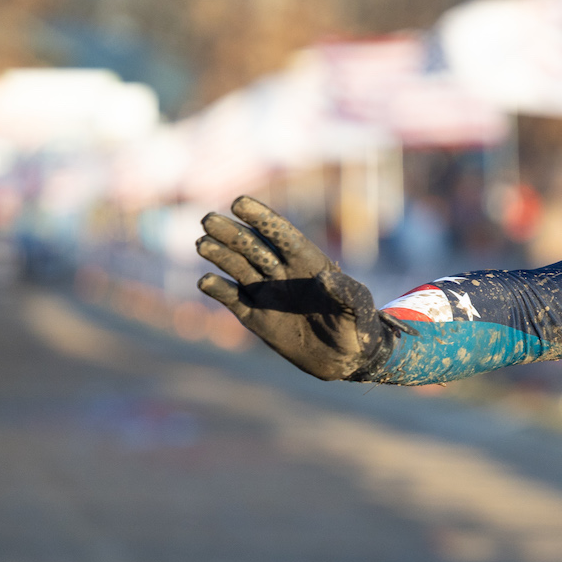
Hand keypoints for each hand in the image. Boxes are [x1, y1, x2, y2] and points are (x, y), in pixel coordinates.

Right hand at [195, 196, 399, 380]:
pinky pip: (232, 299)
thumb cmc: (358, 327)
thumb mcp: (358, 308)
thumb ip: (347, 292)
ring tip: (202, 243)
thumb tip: (326, 279)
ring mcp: (267, 294)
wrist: (345, 359)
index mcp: (307, 263)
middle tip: (208, 219)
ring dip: (219, 255)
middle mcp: (282, 274)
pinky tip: (206, 281)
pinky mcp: (255, 317)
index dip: (262, 218)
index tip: (239, 202)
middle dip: (231, 233)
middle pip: (252, 247)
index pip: (281, 235)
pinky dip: (218, 289)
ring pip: (237, 267)